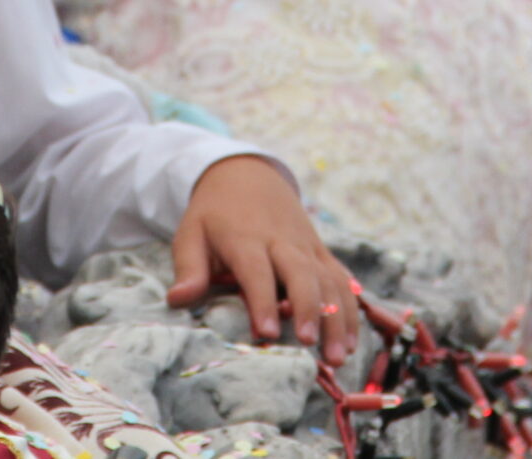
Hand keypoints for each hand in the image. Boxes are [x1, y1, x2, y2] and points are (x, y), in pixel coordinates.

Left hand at [168, 155, 357, 363]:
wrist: (247, 173)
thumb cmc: (214, 213)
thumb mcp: (191, 233)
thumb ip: (188, 268)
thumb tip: (178, 300)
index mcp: (245, 238)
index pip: (256, 271)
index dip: (262, 302)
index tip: (267, 333)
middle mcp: (282, 241)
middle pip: (301, 273)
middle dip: (308, 309)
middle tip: (309, 343)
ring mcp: (306, 245)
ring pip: (329, 280)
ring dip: (337, 317)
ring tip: (339, 356)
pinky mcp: (321, 251)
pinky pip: (342, 279)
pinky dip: (351, 309)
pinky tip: (353, 341)